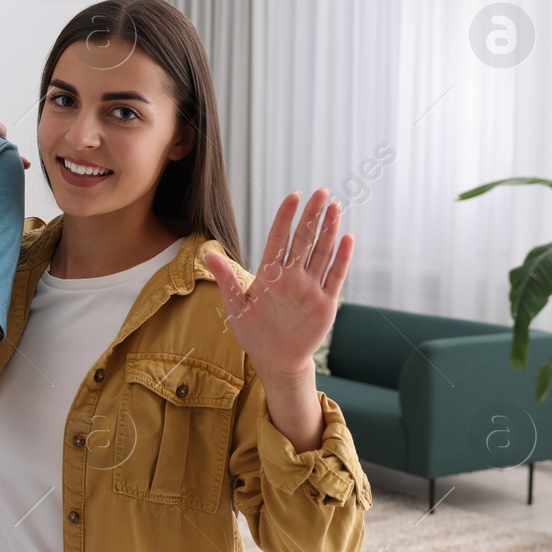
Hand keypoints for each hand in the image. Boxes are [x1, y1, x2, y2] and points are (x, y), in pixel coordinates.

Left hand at [202, 188, 351, 383]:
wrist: (276, 360)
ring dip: (328, 230)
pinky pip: (334, 276)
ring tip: (334, 207)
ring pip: (321, 253)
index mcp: (269, 274)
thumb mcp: (236, 305)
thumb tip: (206, 254)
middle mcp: (292, 276)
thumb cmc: (253, 332)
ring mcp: (310, 288)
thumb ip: (226, 278)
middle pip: (304, 240)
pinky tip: (346, 238)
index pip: (279, 239)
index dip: (286, 217)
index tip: (293, 196)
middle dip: (312, 216)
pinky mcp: (325, 303)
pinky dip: (341, 258)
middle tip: (321, 191)